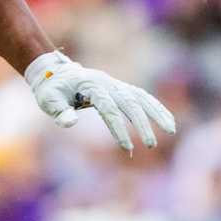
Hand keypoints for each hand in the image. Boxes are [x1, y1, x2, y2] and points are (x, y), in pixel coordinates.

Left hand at [23, 50, 176, 151]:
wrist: (56, 74)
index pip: (108, 108)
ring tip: (171, 131)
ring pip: (141, 97)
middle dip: (142, 123)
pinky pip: (143, 97)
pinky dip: (157, 107)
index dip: (118, 127)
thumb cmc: (51, 91)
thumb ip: (60, 112)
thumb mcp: (49, 101)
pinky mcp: (121, 89)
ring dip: (157, 113)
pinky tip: (168, 121)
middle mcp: (107, 84)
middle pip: (129, 103)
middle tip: (149, 145)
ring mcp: (116, 85)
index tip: (126, 146)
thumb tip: (70, 122)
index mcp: (90, 86)